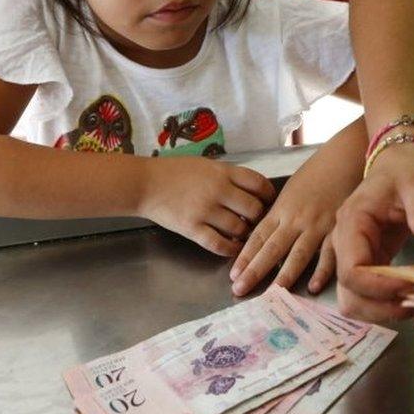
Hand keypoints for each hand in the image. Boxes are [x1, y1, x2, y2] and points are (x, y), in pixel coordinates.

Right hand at [138, 157, 274, 255]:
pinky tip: (234, 249)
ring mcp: (205, 210)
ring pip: (239, 228)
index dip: (268, 195)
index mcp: (223, 172)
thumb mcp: (206, 165)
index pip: (259, 183)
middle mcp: (218, 190)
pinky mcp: (192, 228)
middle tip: (255, 221)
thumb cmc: (174, 172)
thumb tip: (250, 188)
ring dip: (245, 234)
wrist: (144, 183)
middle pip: (254, 209)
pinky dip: (231, 249)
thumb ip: (228, 175)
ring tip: (243, 234)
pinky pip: (219, 244)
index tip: (269, 201)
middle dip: (258, 217)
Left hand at [228, 145, 360, 296]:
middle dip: (254, 271)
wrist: (345, 158)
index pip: (258, 237)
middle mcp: (296, 219)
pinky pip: (329, 253)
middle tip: (239, 290)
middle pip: (271, 248)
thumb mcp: (291, 191)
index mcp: (282, 209)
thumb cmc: (318, 173)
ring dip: (283, 276)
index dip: (245, 257)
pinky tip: (313, 286)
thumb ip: (281, 214)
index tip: (233, 275)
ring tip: (271, 294)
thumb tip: (268, 235)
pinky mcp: (338, 227)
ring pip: (297, 254)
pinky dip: (322, 271)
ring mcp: (317, 224)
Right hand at [333, 143, 413, 321]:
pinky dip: (385, 303)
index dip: (379, 288)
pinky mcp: (369, 260)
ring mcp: (354, 253)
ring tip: (413, 304)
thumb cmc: (407, 167)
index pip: (352, 271)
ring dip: (380, 310)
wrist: (400, 157)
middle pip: (348, 292)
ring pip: (353, 298)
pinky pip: (367, 292)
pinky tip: (410, 298)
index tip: (412, 287)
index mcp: (352, 223)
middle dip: (379, 307)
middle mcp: (345, 243)